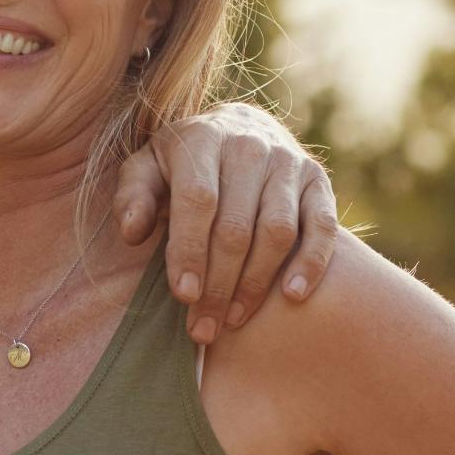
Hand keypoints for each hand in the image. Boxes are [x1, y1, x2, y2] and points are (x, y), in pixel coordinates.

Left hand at [112, 101, 337, 342]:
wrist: (240, 127)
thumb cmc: (183, 162)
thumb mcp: (147, 167)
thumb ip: (133, 195)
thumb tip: (133, 234)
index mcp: (202, 139)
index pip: (198, 200)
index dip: (190, 250)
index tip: (183, 295)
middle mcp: (249, 145)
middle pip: (237, 225)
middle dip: (218, 284)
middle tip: (202, 327)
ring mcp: (288, 162)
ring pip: (277, 231)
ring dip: (256, 283)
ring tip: (234, 319)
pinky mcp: (317, 180)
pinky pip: (322, 226)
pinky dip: (312, 263)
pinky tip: (293, 296)